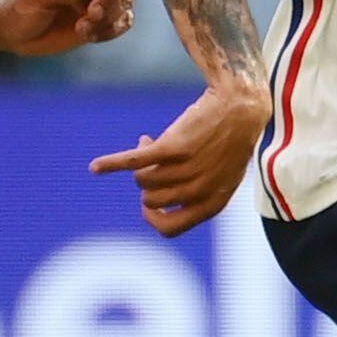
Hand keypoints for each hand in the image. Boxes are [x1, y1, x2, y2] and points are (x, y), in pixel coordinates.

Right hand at [89, 85, 268, 236]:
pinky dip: (111, 164)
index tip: (147, 205)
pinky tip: (96, 167)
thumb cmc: (230, 141)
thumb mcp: (222, 177)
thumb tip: (156, 202)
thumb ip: (196, 194)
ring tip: (152, 144)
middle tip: (157, 159)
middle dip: (148, 180)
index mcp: (212, 204)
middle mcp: (199, 191)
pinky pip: (133, 162)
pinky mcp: (172, 147)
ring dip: (142, 162)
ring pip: (143, 180)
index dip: (154, 219)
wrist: (240, 106)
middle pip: (150, 200)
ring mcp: (186, 170)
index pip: (170, 229)